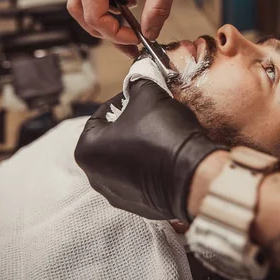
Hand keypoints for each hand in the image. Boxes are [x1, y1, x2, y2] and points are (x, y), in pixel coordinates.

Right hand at [67, 0, 186, 42]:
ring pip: (83, 5)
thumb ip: (158, 6)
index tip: (136, 39)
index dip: (114, 33)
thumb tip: (149, 33)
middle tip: (129, 44)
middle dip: (104, 32)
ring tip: (129, 30)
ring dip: (104, 21)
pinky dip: (107, 7)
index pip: (93, 15)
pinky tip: (129, 8)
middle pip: (80, 12)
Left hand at [75, 79, 224, 220]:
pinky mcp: (139, 206)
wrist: (193, 177)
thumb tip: (138, 73)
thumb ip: (138, 81)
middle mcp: (95, 177)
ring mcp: (117, 195)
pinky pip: (141, 177)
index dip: (122, 99)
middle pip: (111, 138)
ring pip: (126, 158)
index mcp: (86, 150)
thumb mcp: (148, 95)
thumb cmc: (163, 135)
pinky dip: (150, 164)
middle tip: (151, 112)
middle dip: (130, 122)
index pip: (101, 114)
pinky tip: (167, 153)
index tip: (140, 95)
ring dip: (140, 143)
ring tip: (162, 132)